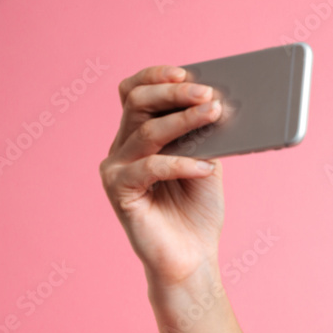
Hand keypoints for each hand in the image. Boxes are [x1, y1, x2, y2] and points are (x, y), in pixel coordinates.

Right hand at [99, 65, 226, 288]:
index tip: (190, 73)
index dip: (158, 77)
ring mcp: (116, 168)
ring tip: (215, 116)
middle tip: (208, 94)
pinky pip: (149, 168)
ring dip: (185, 121)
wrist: (192, 259)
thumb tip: (216, 102)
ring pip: (146, 132)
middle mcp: (122, 147)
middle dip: (175, 93)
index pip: (136, 91)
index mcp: (139, 135)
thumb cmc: (198, 212)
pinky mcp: (118, 191)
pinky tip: (205, 167)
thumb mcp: (207, 163)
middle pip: (137, 102)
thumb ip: (205, 135)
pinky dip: (180, 164)